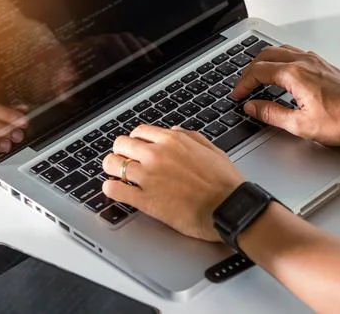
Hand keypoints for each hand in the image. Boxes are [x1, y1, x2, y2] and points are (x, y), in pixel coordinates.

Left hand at [101, 125, 244, 241]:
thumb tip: (174, 131)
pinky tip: (113, 190)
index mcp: (172, 141)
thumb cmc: (225, 183)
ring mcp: (148, 177)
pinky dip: (110, 189)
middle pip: (121, 144)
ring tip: (115, 174)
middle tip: (123, 160)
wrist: (229, 208)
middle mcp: (156, 155)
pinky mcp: (145, 200)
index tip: (136, 148)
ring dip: (112, 169)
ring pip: (112, 164)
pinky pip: (114, 190)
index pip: (139, 132)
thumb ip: (190, 137)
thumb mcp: (212, 150)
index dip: (136, 140)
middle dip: (121, 152)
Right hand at [232, 45, 339, 145]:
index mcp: (295, 74)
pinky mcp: (323, 65)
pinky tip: (282, 75)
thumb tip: (253, 107)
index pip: (258, 71)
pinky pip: (295, 53)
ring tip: (257, 79)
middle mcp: (304, 62)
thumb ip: (271, 114)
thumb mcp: (300, 125)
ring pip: (280, 50)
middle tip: (243, 86)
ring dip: (264, 62)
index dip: (243, 84)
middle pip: (266, 55)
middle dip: (250, 70)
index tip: (237, 95)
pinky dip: (280, 60)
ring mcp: (315, 61)